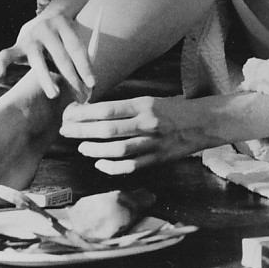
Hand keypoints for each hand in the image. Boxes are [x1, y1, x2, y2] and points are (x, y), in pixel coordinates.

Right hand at [0, 0, 94, 99]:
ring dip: (47, 79)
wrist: (43, 19)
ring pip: (37, 60)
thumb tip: (90, 92)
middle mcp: (46, 29)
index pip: (76, 49)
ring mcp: (30, 37)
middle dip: (71, 79)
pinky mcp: (17, 45)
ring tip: (55, 95)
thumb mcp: (72, 42)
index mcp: (64, 25)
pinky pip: (6, 55)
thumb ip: (79, 62)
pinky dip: (1, 64)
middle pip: (60, 56)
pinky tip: (0, 76)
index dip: (85, 67)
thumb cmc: (63, 39)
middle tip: (80, 98)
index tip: (92, 85)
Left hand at [58, 96, 212, 174]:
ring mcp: (153, 143)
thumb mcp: (150, 100)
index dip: (84, 113)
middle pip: (107, 130)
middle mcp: (147, 123)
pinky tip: (100, 163)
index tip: (68, 113)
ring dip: (94, 149)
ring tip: (81, 147)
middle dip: (82, 131)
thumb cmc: (173, 109)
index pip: (107, 109)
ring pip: (117, 149)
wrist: (203, 122)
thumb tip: (94, 111)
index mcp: (144, 104)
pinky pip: (131, 166)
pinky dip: (112, 167)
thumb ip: (126, 107)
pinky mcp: (158, 158)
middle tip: (65, 130)